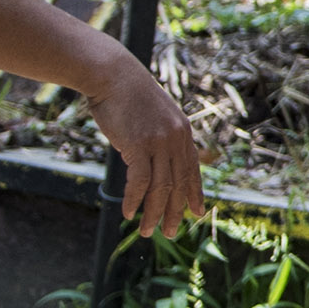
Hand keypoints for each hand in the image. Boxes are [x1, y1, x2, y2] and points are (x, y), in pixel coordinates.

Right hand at [88, 59, 205, 237]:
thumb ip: (159, 138)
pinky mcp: (139, 145)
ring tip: (147, 232)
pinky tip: (128, 213)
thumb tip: (154, 161)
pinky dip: (134, 200)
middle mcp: (176, 139)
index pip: (192, 170)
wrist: (112, 74)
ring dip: (153, 213)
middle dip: (175, 212)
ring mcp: (159, 142)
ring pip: (161, 188)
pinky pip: (140, 182)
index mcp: (183, 132)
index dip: (195, 193)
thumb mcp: (152, 117)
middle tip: (171, 233)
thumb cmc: (127, 95)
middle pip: (179, 184)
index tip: (197, 212)